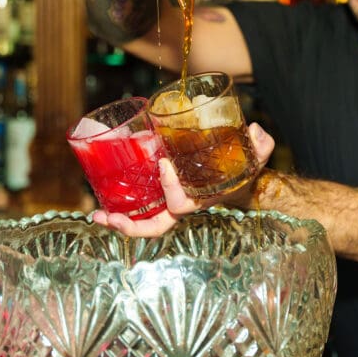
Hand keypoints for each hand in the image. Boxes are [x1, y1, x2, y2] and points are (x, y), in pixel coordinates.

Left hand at [92, 123, 276, 237]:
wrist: (237, 177)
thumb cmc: (243, 169)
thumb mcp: (256, 158)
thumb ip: (261, 145)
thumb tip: (255, 130)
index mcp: (201, 201)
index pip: (180, 205)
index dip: (170, 188)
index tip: (165, 164)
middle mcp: (183, 207)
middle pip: (154, 227)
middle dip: (129, 226)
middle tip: (106, 216)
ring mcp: (170, 204)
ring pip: (142, 221)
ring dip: (118, 220)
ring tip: (96, 213)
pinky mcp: (161, 195)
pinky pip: (141, 206)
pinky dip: (122, 205)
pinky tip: (103, 195)